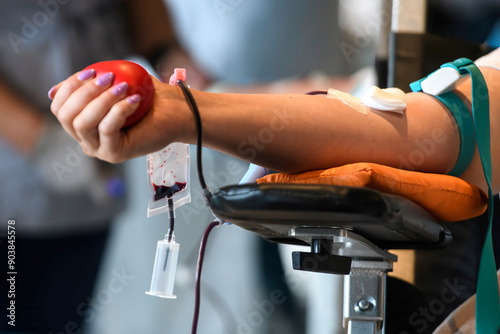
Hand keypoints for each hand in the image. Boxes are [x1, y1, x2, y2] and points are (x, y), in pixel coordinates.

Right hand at [49, 70, 193, 162]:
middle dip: (84, 92)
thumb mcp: (112, 85)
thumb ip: (86, 86)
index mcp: (82, 126)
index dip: (69, 87)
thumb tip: (53, 90)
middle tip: (108, 77)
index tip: (92, 71)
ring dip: (102, 100)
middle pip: (66, 116)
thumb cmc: (146, 97)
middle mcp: (87, 141)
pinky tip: (134, 100)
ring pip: (83, 123)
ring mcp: (100, 150)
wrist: (175, 112)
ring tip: (123, 87)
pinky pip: (107, 129)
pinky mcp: (115, 154)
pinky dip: (119, 110)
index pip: (59, 108)